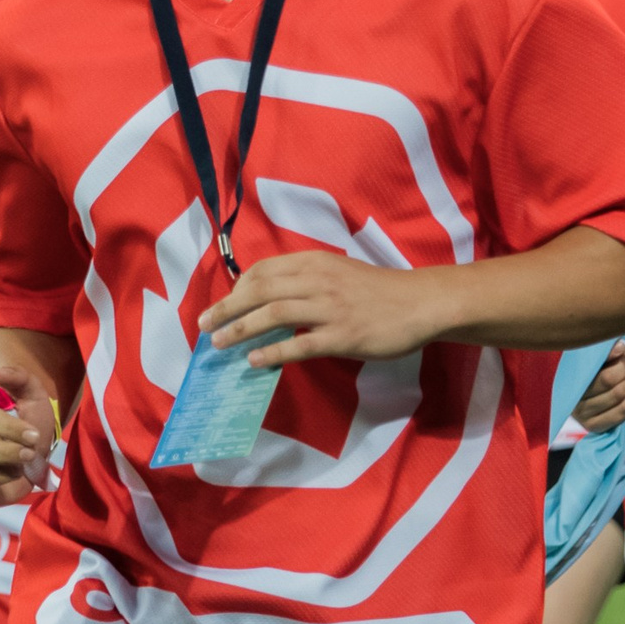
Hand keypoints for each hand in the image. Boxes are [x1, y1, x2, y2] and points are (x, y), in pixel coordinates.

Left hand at [198, 251, 440, 367]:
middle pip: (260, 291)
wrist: (420, 303)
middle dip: (226, 309)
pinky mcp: (342, 336)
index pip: (264, 271)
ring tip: (219, 344)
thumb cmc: (380, 289)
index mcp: (316, 262)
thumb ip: (309, 279)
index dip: (237, 288)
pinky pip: (300, 344)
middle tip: (204, 327)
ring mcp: (330, 309)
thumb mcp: (341, 272)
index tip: (223, 305)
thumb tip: (272, 296)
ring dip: (241, 329)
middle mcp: (319, 281)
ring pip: (274, 314)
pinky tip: (255, 361)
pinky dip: (273, 352)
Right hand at [570, 343, 624, 434]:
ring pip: (622, 399)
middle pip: (616, 388)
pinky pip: (623, 412)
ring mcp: (583, 417)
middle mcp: (574, 402)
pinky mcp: (594, 426)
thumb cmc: (593, 366)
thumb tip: (620, 349)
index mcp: (572, 381)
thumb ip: (606, 350)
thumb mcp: (596, 355)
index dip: (622, 362)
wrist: (586, 386)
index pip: (607, 377)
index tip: (624, 353)